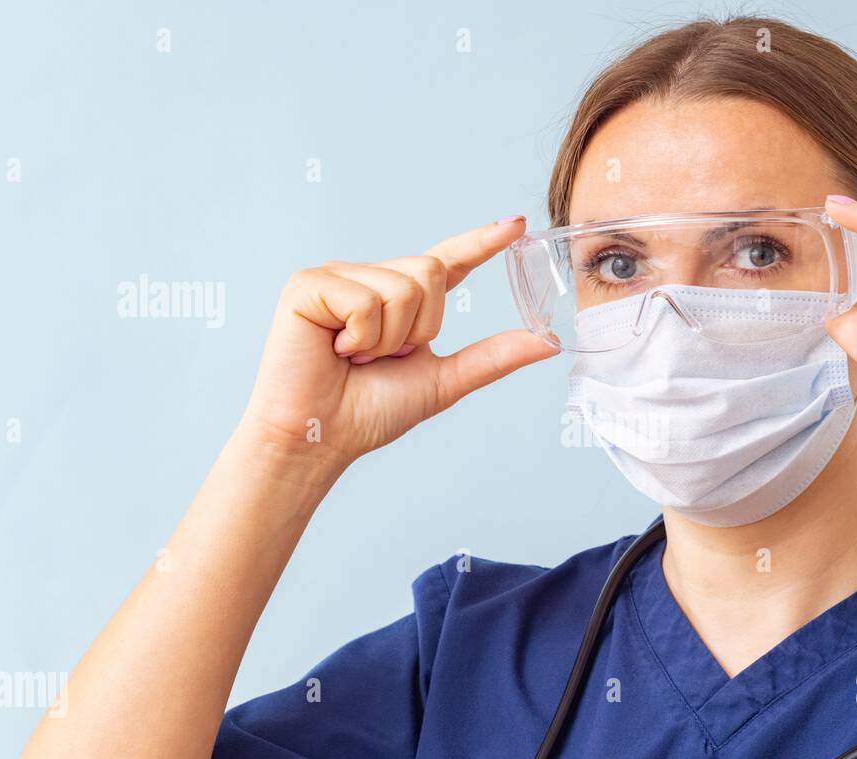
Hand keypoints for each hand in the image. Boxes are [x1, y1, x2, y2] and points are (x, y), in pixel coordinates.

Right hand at [240, 217, 556, 471]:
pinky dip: (358, 337)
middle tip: (383, 358)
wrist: (322, 436)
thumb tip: (548, 341)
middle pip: (431, 272)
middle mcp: (372, 278)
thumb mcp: (444, 381)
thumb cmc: (370, 412)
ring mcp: (339, 277)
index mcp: (402, 300)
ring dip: (387, 339)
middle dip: (419, 328)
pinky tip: (334, 350)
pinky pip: (363, 299)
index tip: (518, 224)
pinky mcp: (309, 283)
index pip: (450, 261)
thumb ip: (493, 356)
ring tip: (354, 357)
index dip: (483, 242)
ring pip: (402, 287)